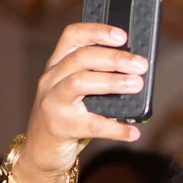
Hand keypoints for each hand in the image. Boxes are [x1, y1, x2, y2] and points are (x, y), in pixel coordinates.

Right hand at [18, 23, 149, 182]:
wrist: (41, 151)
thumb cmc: (66, 116)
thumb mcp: (75, 91)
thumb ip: (96, 77)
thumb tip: (135, 72)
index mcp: (57, 65)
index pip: (72, 37)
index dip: (97, 31)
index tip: (122, 35)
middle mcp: (51, 80)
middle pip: (80, 58)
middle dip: (113, 58)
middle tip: (140, 64)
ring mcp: (53, 103)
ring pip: (80, 83)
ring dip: (111, 82)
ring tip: (136, 85)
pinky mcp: (61, 128)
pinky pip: (92, 126)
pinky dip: (115, 129)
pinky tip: (132, 131)